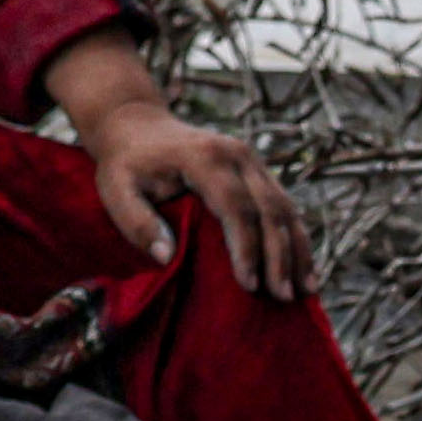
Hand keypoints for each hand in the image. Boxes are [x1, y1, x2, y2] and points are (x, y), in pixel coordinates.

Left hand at [49, 30, 308, 297]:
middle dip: (280, 256)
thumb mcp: (115, 191)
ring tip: (306, 290)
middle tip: (283, 297)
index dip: (247, 248)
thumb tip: (167, 257)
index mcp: (205, 158)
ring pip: (286, 207)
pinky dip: (296, 237)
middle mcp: (237, 154)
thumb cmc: (124, 164)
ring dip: (298, 250)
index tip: (250, 285)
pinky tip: (303, 268)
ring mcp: (252, 160)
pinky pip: (284, 205)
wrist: (137, 123)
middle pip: (271, 209)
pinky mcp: (257, 169)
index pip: (236, 207)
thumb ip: (137, 223)